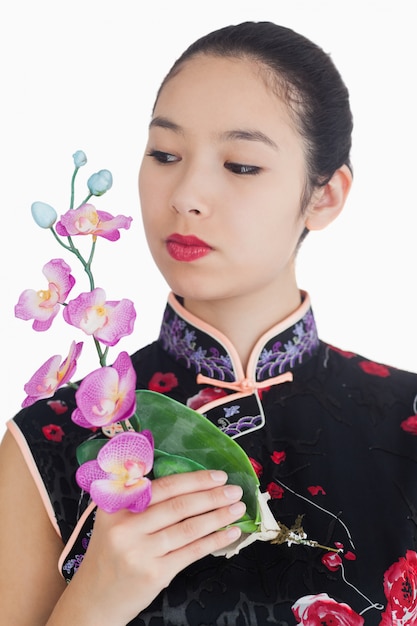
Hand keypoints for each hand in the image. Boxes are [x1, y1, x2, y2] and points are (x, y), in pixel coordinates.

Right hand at [62, 469, 244, 624]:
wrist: (95, 598)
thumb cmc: (111, 553)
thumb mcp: (114, 519)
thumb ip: (139, 498)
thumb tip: (185, 480)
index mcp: (117, 505)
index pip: (162, 486)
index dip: (193, 480)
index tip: (217, 476)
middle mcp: (126, 526)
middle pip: (178, 505)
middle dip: (212, 496)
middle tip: (234, 490)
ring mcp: (140, 551)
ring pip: (188, 528)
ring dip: (218, 516)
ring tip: (237, 508)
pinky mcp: (154, 573)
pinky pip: (191, 552)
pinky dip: (213, 541)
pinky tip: (229, 533)